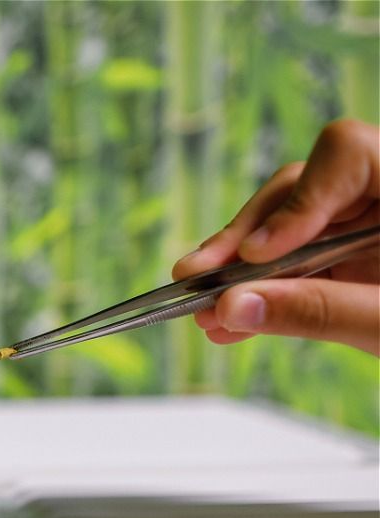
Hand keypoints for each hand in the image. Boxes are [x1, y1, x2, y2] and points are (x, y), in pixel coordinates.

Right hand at [173, 119, 379, 355]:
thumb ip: (319, 311)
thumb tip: (235, 305)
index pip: (347, 154)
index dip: (298, 200)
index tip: (262, 255)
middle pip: (305, 189)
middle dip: (249, 238)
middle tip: (200, 277)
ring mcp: (374, 226)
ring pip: (293, 227)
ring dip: (244, 269)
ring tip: (203, 307)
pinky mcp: (361, 259)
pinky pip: (302, 262)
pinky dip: (267, 291)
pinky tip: (232, 318)